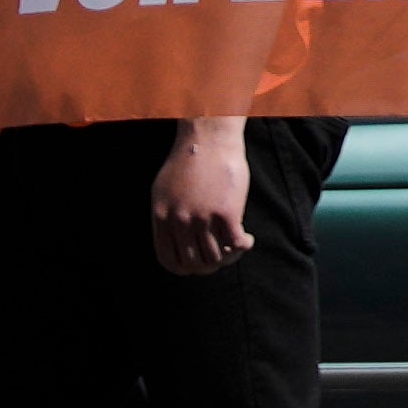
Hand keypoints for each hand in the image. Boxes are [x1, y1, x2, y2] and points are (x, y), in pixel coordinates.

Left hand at [151, 118, 254, 276]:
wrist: (209, 139)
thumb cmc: (189, 162)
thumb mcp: (165, 190)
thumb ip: (168, 216)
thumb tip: (178, 241)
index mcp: (161, 216)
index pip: (169, 261)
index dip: (186, 268)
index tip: (199, 261)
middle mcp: (180, 220)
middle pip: (195, 264)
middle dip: (210, 266)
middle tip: (222, 254)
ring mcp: (202, 217)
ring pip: (217, 257)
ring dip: (230, 256)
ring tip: (236, 244)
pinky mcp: (226, 212)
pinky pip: (236, 245)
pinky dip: (244, 246)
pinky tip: (247, 238)